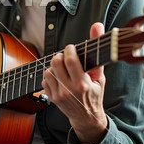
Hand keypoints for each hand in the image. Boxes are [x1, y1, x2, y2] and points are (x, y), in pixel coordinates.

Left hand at [41, 22, 107, 143]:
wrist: (87, 118)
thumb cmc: (95, 94)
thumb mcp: (99, 75)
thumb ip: (97, 51)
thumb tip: (97, 25)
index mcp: (82, 84)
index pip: (69, 60)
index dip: (69, 50)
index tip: (71, 48)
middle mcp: (69, 90)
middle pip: (55, 62)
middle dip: (60, 56)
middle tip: (66, 57)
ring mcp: (59, 95)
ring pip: (48, 70)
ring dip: (54, 67)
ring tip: (63, 69)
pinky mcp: (51, 98)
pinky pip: (44, 80)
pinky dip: (50, 76)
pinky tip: (59, 78)